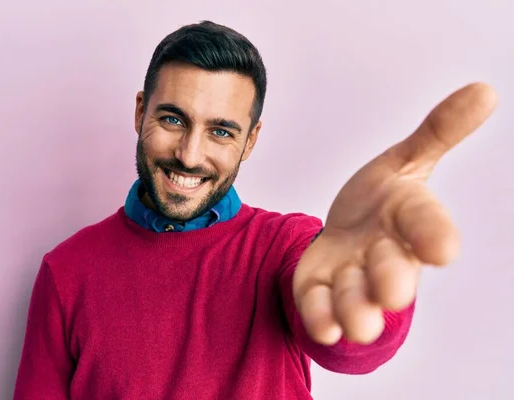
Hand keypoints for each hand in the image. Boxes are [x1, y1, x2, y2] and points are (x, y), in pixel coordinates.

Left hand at [292, 83, 497, 344]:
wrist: (346, 234)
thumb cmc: (380, 201)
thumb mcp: (405, 162)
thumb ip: (437, 132)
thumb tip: (485, 90)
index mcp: (408, 220)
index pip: (425, 225)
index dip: (434, 235)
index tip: (443, 250)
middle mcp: (385, 256)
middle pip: (392, 270)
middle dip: (392, 279)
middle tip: (393, 291)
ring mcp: (352, 277)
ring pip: (357, 298)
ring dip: (356, 308)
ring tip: (358, 322)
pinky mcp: (319, 289)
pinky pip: (319, 306)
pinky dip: (321, 316)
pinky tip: (321, 325)